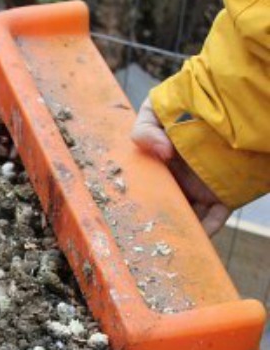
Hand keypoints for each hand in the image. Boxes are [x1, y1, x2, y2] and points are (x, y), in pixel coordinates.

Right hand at [131, 100, 230, 235]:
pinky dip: (208, 230)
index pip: (146, 188)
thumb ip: (145, 130)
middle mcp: (178, 179)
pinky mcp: (222, 193)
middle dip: (158, 222)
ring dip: (181, 231)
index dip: (137, 201)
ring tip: (170, 246)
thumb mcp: (154, 111)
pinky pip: (216, 217)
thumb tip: (163, 152)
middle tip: (146, 237)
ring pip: (189, 216)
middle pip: (167, 206)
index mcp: (159, 164)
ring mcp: (200, 187)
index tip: (127, 215)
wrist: (221, 102)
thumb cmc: (184, 103)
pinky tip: (197, 239)